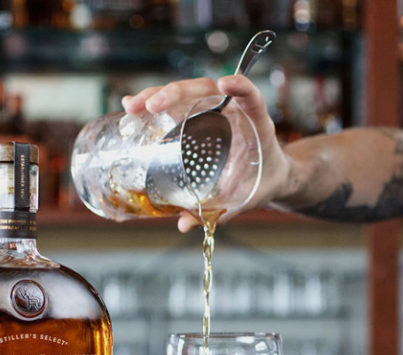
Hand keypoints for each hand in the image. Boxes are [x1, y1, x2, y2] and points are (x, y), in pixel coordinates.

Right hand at [122, 75, 289, 231]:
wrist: (270, 177)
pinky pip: (177, 107)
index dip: (241, 87)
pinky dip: (154, 105)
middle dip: (176, 93)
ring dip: (157, 94)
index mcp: (256, 124)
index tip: (225, 83)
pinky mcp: (200, 118)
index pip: (252, 97)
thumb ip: (220, 211)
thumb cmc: (262, 183)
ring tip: (133, 105)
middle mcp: (234, 111)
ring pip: (186, 93)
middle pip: (205, 90)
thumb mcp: (244, 199)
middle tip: (152, 105)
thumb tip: (185, 224)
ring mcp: (215, 112)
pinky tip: (132, 109)